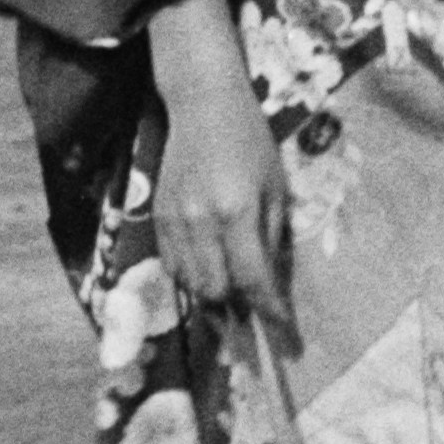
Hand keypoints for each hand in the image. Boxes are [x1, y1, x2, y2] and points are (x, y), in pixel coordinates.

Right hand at [146, 4, 291, 320]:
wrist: (202, 105)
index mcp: (237, 212)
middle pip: (215, 291)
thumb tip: (272, 287)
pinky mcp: (157, 217)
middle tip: (254, 322)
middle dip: (236, 313)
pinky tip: (207, 278)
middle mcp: (202, 221)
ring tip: (231, 308)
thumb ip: (272, 239)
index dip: (270, 313)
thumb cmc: (250, 142)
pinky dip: (191, 280)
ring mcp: (174, 221)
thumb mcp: (276, 187)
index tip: (285, 338)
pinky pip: (171, 267)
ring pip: (190, 284)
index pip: (253, 279)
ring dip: (212, 301)